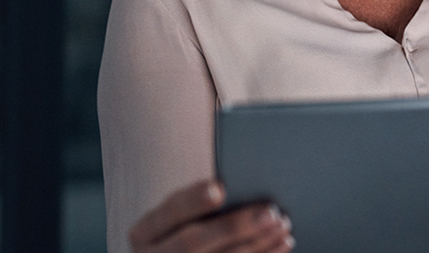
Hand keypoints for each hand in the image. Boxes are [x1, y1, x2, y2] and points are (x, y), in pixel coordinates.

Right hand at [130, 179, 292, 252]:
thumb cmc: (189, 229)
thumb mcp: (180, 219)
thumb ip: (201, 204)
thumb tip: (235, 183)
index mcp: (144, 234)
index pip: (167, 213)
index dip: (193, 201)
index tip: (220, 188)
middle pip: (192, 244)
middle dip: (234, 227)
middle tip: (271, 211)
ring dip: (257, 244)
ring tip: (283, 225)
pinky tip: (282, 243)